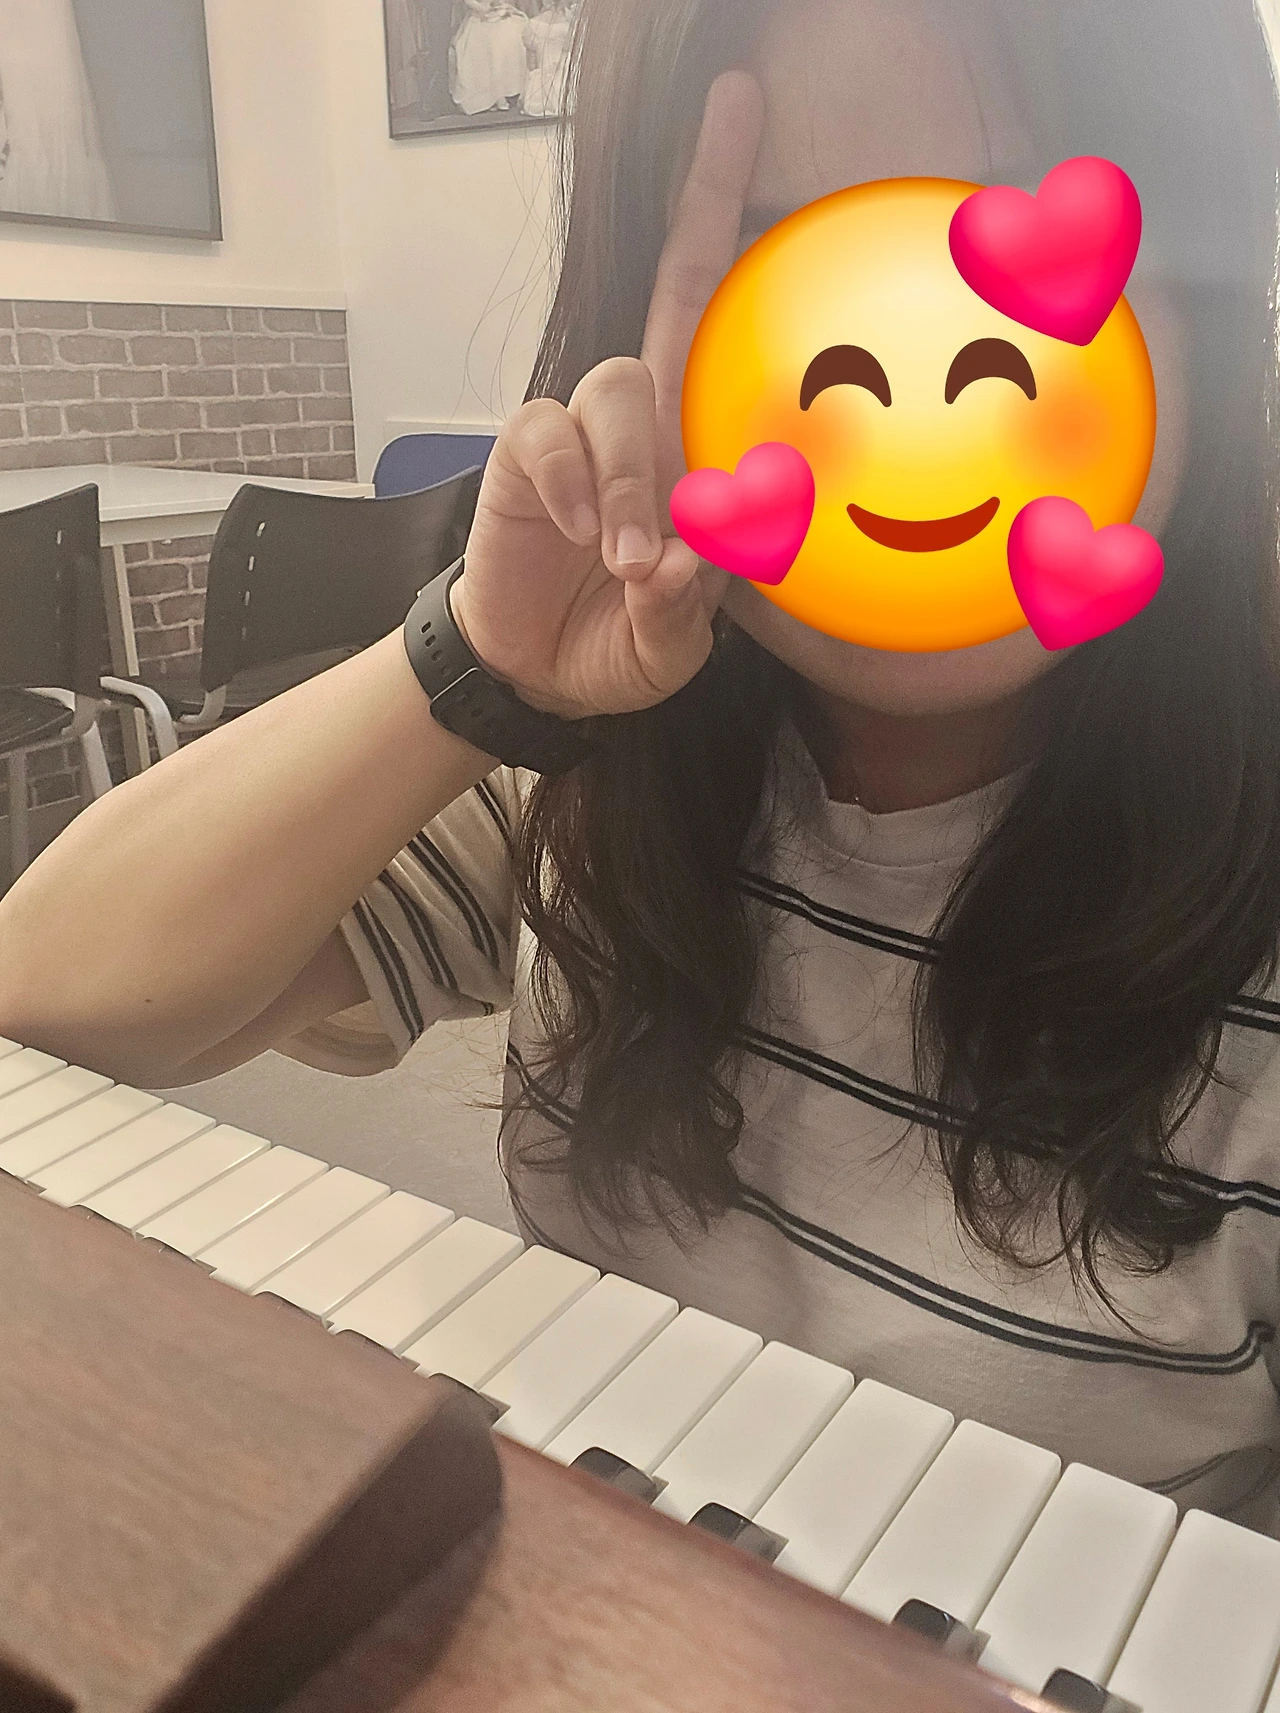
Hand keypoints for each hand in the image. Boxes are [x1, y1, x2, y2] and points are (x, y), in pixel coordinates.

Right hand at [450, 69, 765, 718]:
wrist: (539, 674)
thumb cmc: (622, 639)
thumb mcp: (678, 639)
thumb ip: (693, 604)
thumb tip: (694, 555)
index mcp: (703, 451)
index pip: (738, 337)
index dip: (764, 263)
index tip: (786, 152)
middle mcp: (650, 422)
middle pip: (678, 289)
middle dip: (707, 194)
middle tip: (737, 103)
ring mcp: (586, 433)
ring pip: (618, 387)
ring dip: (634, 477)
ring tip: (628, 561)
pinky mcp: (528, 454)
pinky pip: (551, 436)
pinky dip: (574, 484)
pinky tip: (583, 535)